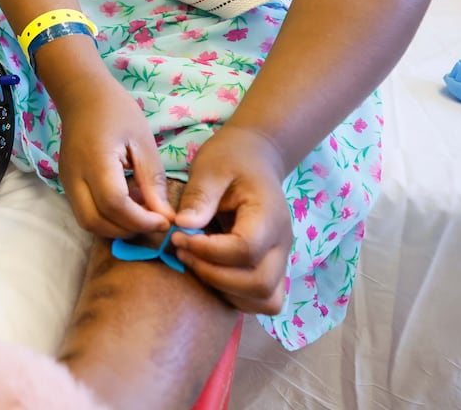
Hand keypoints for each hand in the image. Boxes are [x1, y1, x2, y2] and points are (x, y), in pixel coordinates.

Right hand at [55, 76, 173, 237]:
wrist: (82, 95)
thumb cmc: (116, 111)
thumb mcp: (143, 141)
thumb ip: (152, 180)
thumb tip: (165, 216)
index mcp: (96, 160)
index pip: (115, 204)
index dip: (141, 220)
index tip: (164, 220)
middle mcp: (75, 176)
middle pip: (95, 222)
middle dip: (127, 229)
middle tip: (153, 221)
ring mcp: (66, 182)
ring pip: (87, 222)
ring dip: (115, 227)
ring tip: (140, 213)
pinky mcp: (67, 184)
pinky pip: (85, 212)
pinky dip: (106, 218)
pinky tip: (126, 204)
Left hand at [170, 125, 292, 314]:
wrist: (254, 159)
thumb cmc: (230, 160)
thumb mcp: (211, 168)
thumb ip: (199, 196)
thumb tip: (183, 226)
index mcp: (269, 215)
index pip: (246, 249)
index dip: (208, 251)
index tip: (178, 236)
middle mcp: (282, 244)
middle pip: (260, 284)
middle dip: (215, 276)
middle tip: (183, 253)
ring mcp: (280, 260)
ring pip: (266, 300)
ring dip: (226, 291)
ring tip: (195, 264)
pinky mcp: (271, 269)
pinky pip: (262, 301)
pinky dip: (235, 297)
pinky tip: (210, 273)